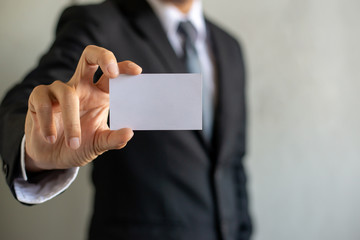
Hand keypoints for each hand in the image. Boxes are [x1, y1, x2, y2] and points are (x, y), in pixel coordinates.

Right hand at [25, 45, 141, 171]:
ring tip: (73, 144)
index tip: (137, 71)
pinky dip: (48, 122)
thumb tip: (129, 133)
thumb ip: (114, 139)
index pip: (111, 74)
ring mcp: (59, 91)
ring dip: (71, 121)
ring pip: (67, 93)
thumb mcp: (99, 143)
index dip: (123, 67)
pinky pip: (44, 103)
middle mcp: (80, 87)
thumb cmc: (78, 145)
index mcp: (98, 94)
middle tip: (112, 72)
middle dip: (102, 57)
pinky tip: (50, 137)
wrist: (51, 157)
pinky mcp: (38, 98)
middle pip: (89, 56)